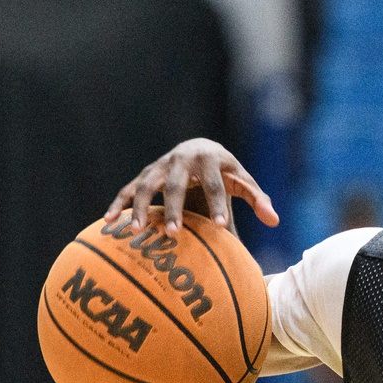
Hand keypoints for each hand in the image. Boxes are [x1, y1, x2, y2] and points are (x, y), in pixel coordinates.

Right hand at [105, 138, 278, 237]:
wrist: (199, 148)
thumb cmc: (225, 171)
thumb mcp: (243, 181)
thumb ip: (257, 199)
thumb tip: (274, 221)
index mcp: (210, 159)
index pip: (215, 184)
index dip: (218, 205)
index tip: (222, 227)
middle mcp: (181, 159)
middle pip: (176, 185)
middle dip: (173, 209)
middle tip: (173, 234)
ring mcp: (160, 166)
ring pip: (146, 185)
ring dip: (139, 207)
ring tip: (136, 232)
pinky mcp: (144, 175)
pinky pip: (127, 189)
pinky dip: (117, 204)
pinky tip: (107, 222)